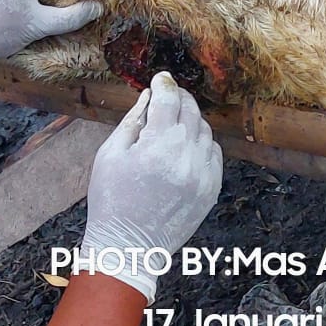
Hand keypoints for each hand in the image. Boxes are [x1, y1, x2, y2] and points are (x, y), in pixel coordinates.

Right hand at [80, 71, 222, 301]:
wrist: (129, 247)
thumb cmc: (111, 200)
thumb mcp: (110, 154)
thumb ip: (132, 120)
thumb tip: (148, 96)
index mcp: (156, 146)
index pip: (168, 99)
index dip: (164, 84)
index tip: (160, 78)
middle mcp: (185, 157)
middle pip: (190, 110)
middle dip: (178, 98)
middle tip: (167, 96)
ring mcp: (202, 174)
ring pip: (205, 130)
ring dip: (190, 119)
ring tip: (173, 123)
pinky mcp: (211, 190)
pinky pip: (215, 153)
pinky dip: (202, 143)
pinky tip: (186, 146)